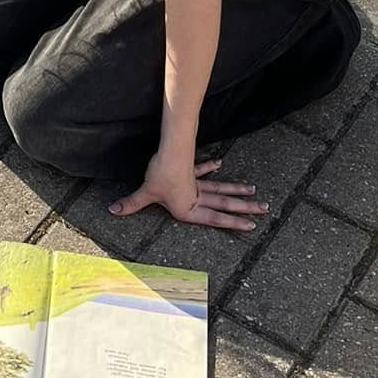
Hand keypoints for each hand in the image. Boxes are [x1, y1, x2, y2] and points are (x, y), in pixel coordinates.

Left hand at [111, 151, 267, 229]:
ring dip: (237, 190)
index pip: (216, 218)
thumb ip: (132, 204)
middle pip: (226, 203)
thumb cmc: (160, 175)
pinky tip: (220, 163)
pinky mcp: (190, 170)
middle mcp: (197, 198)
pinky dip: (211, 167)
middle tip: (265, 209)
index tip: (251, 225)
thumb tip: (112, 211)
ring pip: (221, 189)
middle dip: (245, 208)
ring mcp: (196, 183)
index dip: (233, 223)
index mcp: (190, 209)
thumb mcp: (146, 193)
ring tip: (254, 192)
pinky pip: (203, 171)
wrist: (169, 152)